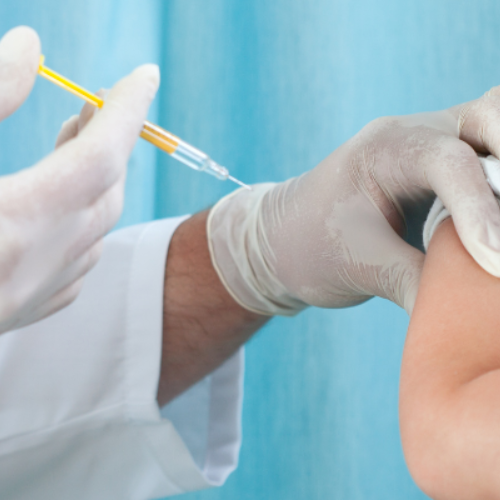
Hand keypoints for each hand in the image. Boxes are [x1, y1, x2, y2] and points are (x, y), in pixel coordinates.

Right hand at [0, 26, 158, 331]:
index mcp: (14, 224)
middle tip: (96, 106)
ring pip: (96, 230)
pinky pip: (76, 263)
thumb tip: (30, 48)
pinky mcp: (19, 313)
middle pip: (106, 193)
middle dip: (111, 142)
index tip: (146, 74)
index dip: (128, 109)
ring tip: (80, 143)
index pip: (102, 155)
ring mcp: (30, 297)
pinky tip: (64, 208)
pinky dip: (82, 224)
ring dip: (99, 181)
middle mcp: (35, 268)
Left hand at [208, 95, 499, 314]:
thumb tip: (474, 310)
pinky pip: (488, 153)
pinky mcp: (441, 167)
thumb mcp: (361, 269)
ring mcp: (430, 144)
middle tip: (499, 233)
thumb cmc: (312, 248)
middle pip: (489, 116)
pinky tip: (493, 220)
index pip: (448, 164)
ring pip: (494, 125)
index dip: (482, 212)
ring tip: (498, 226)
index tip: (496, 263)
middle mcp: (412, 134)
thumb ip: (421, 284)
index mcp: (382, 149)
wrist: (286, 240)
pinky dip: (499, 177)